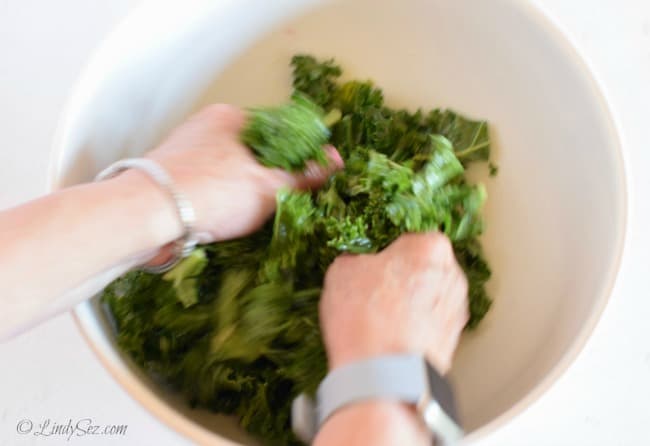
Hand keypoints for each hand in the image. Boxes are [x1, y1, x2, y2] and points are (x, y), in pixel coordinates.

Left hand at [144, 104, 341, 242]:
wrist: (147, 217)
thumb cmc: (212, 192)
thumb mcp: (270, 186)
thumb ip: (305, 176)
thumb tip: (334, 164)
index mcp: (231, 118)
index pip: (279, 130)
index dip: (301, 155)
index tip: (314, 177)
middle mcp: (205, 129)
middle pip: (255, 153)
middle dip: (274, 177)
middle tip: (290, 200)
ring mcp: (186, 154)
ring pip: (232, 173)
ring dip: (249, 193)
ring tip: (260, 215)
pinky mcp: (172, 181)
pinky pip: (211, 189)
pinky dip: (224, 203)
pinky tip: (231, 221)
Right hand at [320, 232, 468, 373]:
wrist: (383, 376)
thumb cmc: (367, 317)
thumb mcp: (342, 270)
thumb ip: (356, 258)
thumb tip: (356, 263)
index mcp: (431, 247)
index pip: (408, 237)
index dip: (385, 251)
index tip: (370, 261)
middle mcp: (453, 276)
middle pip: (423, 268)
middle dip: (401, 276)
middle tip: (371, 289)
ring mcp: (456, 311)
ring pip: (427, 297)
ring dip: (408, 304)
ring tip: (377, 318)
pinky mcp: (453, 342)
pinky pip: (428, 325)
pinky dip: (413, 328)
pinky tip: (388, 337)